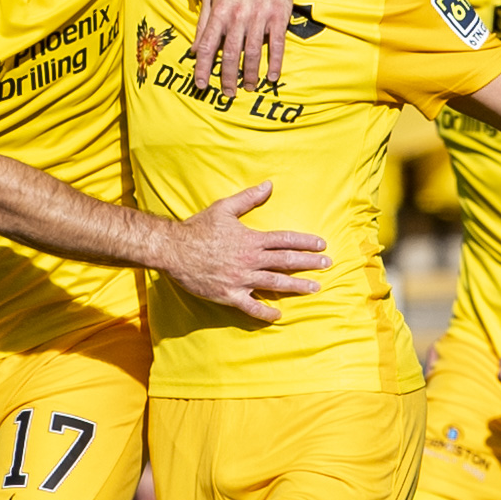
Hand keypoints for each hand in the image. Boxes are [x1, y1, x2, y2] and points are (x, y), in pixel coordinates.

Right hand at [159, 181, 330, 321]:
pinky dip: (265, 312)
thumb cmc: (197, 228)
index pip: (285, 240)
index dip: (305, 242)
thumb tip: (269, 185)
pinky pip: (251, 306)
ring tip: (315, 287)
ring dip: (297, 286)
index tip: (321, 245)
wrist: (173, 250)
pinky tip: (278, 315)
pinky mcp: (229, 294)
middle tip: (327, 265)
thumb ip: (248, 198)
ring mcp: (241, 279)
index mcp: (251, 239)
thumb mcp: (223, 208)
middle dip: (309, 263)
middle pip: (286, 262)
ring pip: (275, 283)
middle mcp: (250, 260)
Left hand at [193, 0, 293, 97]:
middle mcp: (238, 16)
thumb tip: (193, 50)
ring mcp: (260, 16)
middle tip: (228, 94)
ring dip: (250, 74)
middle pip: (230, 54)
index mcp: (220, 12)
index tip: (201, 85)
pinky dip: (274, 63)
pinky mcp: (279, 16)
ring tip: (249, 87)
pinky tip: (271, 77)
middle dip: (227, 78)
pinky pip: (277, 44)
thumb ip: (203, 24)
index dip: (202, 68)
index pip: (207, 46)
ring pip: (253, 52)